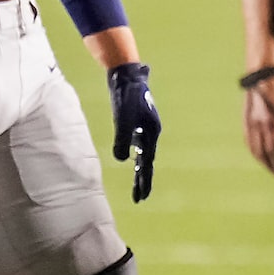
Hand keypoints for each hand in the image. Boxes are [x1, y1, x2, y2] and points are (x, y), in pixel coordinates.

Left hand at [109, 61, 161, 202]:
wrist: (126, 75)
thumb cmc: (127, 95)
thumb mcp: (124, 117)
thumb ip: (122, 138)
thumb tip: (121, 160)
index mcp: (151, 133)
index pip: (147, 163)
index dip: (144, 180)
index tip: (142, 197)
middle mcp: (150, 133)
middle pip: (147, 162)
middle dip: (143, 181)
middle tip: (140, 199)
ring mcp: (144, 128)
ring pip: (143, 155)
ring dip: (139, 171)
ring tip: (137, 187)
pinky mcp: (136, 123)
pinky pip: (137, 145)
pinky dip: (135, 156)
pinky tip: (132, 160)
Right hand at [242, 67, 273, 173]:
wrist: (262, 74)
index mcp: (271, 123)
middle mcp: (258, 125)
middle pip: (263, 151)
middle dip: (270, 164)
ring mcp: (250, 122)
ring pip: (253, 147)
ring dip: (260, 159)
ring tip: (268, 166)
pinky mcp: (245, 119)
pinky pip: (247, 139)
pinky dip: (252, 149)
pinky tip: (256, 153)